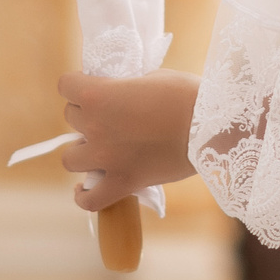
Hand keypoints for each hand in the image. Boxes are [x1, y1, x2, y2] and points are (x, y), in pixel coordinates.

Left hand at [56, 68, 199, 212]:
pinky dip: (84, 196)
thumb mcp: (151, 79)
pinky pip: (90, 200)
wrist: (214, 125)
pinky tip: (86, 189)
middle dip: (86, 115)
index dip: (77, 85)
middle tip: (109, 117)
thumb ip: (125, 88)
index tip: (92, 88)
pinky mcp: (123, 182)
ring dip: (83, 152)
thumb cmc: (187, 94)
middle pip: (71, 118)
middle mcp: (95, 126)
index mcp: (99, 95)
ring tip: (100, 149)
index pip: (65, 85)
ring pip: (70, 159)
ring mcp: (106, 157)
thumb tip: (120, 98)